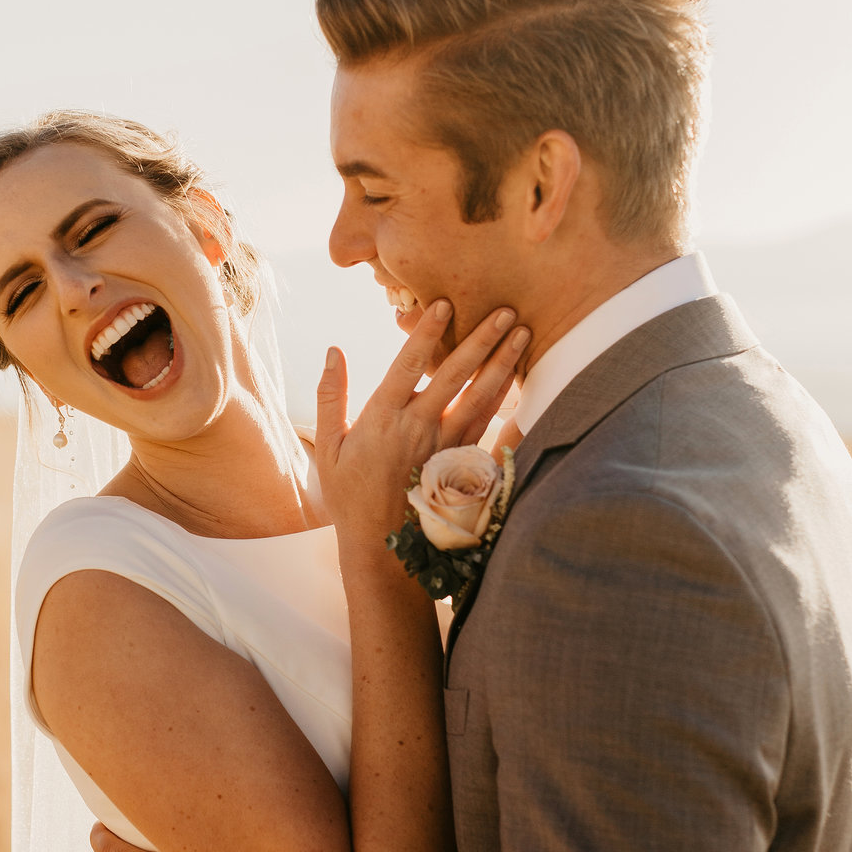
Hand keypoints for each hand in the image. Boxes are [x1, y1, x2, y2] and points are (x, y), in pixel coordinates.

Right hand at [312, 300, 528, 549]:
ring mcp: (445, 447)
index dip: (427, 333)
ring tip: (523, 335)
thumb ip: (331, 397)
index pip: (409, 365)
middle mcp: (418, 428)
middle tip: (507, 310)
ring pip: (482, 398)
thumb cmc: (349, 497)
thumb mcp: (328, 448)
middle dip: (482, 339)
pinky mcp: (462, 464)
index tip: (443, 304)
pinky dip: (507, 401)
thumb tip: (332, 353)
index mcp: (382, 419)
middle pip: (456, 375)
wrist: (381, 548)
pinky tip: (520, 381)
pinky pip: (489, 427)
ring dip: (504, 364)